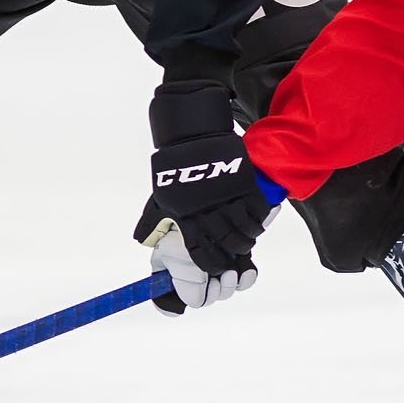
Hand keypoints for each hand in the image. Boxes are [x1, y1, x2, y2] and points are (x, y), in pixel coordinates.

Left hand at [132, 81, 280, 313]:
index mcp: (186, 217)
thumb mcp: (159, 196)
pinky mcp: (243, 183)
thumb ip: (152, 222)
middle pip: (228, 244)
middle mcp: (207, 211)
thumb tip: (143, 242)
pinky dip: (261, 219)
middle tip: (239, 250)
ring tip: (250, 236)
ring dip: (250, 237)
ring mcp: (227, 197)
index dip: (212, 265)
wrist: (192, 135)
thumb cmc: (175, 169)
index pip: (201, 253)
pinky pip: (258, 210)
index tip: (219, 267)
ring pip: (246, 230)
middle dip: (236, 252)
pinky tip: (258, 220)